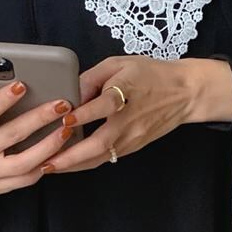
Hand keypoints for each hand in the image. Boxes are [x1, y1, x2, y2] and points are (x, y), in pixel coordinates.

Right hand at [0, 76, 79, 194]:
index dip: (1, 101)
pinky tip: (60, 151)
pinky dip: (45, 165)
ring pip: (24, 162)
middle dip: (38, 119)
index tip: (21, 85)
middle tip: (60, 105)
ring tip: (66, 128)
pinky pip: (26, 179)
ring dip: (49, 146)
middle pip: (11, 136)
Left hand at [46, 52, 231, 176]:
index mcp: (127, 92)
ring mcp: (132, 138)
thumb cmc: (149, 74)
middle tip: (48, 162)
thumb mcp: (120, 64)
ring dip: (74, 165)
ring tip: (51, 168)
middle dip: (72, 155)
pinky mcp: (132, 147)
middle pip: (100, 143)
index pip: (105, 105)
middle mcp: (130, 120)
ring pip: (100, 157)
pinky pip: (105, 158)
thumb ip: (92, 77)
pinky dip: (85, 162)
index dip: (84, 114)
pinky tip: (68, 164)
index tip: (64, 120)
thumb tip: (68, 94)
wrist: (184, 94)